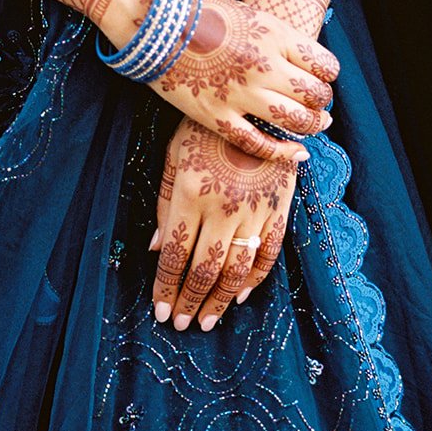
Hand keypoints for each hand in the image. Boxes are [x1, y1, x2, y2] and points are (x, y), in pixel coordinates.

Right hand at [101, 0, 338, 165]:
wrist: (154, 19)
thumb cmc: (201, 11)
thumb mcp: (250, 14)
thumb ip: (276, 39)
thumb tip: (301, 62)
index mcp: (275, 35)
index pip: (324, 65)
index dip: (328, 75)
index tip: (324, 79)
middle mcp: (264, 66)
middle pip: (314, 95)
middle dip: (323, 103)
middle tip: (321, 106)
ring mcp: (241, 94)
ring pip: (295, 121)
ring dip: (313, 126)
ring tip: (316, 126)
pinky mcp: (217, 116)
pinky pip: (259, 144)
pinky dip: (284, 153)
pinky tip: (298, 154)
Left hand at [150, 119, 297, 330]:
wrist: (257, 106)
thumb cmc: (205, 129)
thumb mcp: (173, 156)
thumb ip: (164, 204)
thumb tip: (153, 248)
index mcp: (190, 194)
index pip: (174, 253)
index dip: (166, 286)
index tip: (159, 310)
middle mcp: (222, 208)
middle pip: (205, 269)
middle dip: (190, 302)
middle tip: (180, 324)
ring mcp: (254, 210)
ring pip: (237, 269)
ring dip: (221, 301)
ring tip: (207, 322)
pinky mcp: (278, 208)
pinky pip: (269, 253)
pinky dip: (255, 279)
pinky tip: (241, 295)